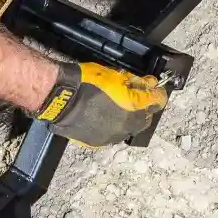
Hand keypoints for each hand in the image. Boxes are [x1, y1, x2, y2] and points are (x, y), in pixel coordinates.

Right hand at [35, 62, 167, 146]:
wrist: (60, 97)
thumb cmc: (85, 82)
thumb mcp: (115, 75)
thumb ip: (135, 82)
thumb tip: (149, 84)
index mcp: (134, 108)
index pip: (158, 102)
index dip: (156, 93)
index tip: (153, 89)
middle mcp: (127, 126)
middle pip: (145, 119)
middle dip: (143, 109)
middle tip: (134, 99)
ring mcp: (112, 136)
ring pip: (128, 129)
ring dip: (127, 119)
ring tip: (116, 108)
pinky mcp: (98, 142)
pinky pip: (112, 135)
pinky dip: (112, 127)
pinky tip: (104, 117)